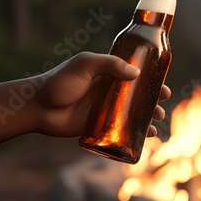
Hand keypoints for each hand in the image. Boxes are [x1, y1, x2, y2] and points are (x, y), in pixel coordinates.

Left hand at [35, 52, 170, 137]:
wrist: (38, 107)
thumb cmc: (59, 82)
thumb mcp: (84, 64)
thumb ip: (109, 65)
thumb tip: (136, 73)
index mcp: (107, 74)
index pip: (135, 74)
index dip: (150, 78)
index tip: (163, 83)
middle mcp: (109, 91)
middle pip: (138, 94)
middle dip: (154, 98)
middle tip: (162, 101)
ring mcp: (106, 110)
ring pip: (134, 113)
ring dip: (149, 116)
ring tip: (157, 119)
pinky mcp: (100, 127)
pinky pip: (123, 130)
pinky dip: (137, 133)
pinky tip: (147, 135)